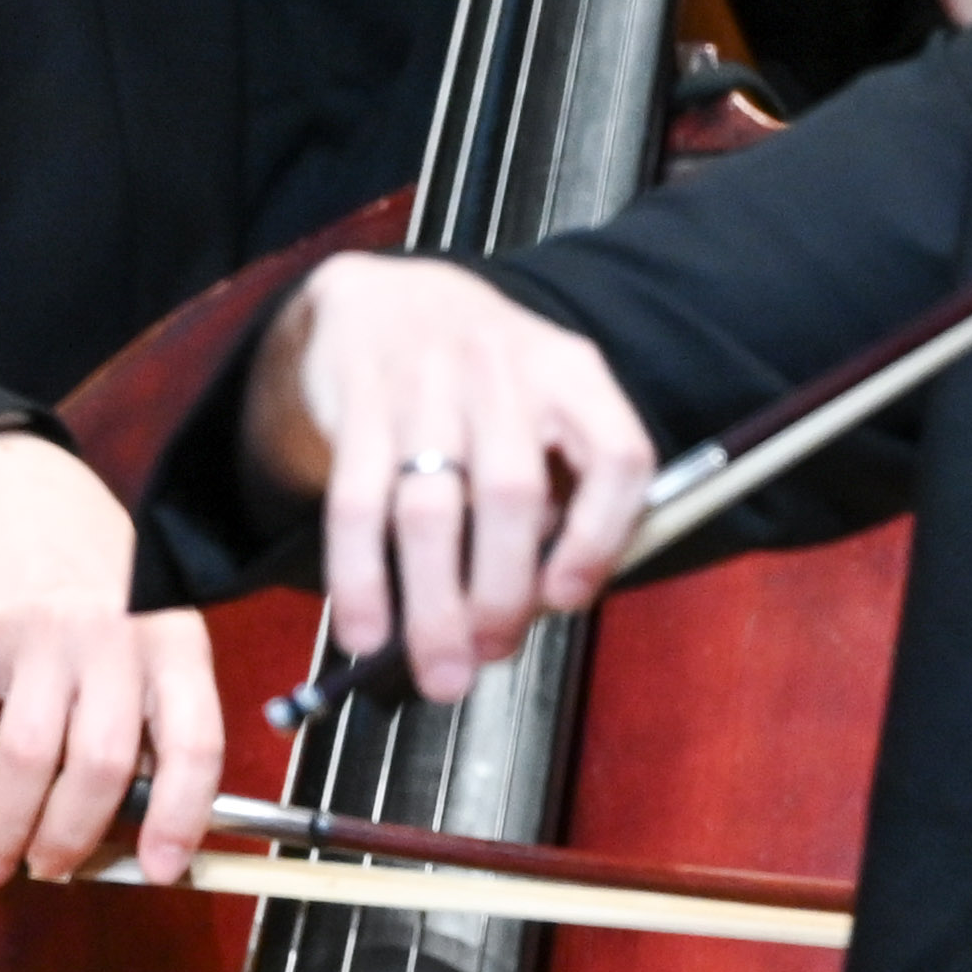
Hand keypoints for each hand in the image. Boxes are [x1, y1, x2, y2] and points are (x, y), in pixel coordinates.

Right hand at [0, 434, 223, 886]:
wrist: (23, 495)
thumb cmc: (98, 584)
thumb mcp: (151, 632)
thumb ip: (150, 715)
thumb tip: (134, 827)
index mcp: (171, 644)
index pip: (193, 743)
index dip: (180, 816)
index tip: (162, 868)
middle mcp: (113, 638)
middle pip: (100, 764)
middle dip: (70, 836)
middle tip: (49, 868)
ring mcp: (41, 634)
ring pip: (25, 757)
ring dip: (2, 827)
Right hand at [244, 258, 653, 702]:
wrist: (387, 300)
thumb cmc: (485, 383)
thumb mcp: (548, 406)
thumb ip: (565, 492)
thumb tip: (542, 605)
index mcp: (572, 374)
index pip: (616, 455)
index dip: (602, 537)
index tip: (569, 599)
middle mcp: (501, 372)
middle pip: (511, 493)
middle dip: (502, 595)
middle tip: (490, 655)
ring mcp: (423, 385)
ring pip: (430, 510)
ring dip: (434, 605)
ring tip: (439, 671)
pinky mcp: (356, 406)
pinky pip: (355, 505)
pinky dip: (360, 578)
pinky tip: (365, 629)